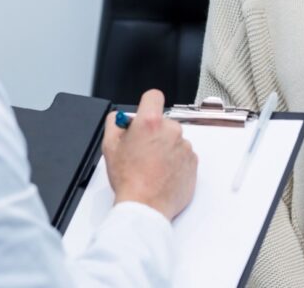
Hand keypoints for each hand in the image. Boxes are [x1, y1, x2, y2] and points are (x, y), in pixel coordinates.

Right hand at [102, 89, 197, 220]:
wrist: (145, 207)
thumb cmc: (130, 180)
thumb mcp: (110, 147)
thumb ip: (114, 124)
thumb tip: (119, 119)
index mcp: (150, 123)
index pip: (153, 96)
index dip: (147, 104)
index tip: (144, 113)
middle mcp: (171, 131)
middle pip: (163, 122)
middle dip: (154, 132)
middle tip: (142, 151)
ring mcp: (185, 146)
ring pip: (174, 139)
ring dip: (165, 148)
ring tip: (151, 166)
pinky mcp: (193, 162)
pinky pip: (183, 155)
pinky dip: (175, 161)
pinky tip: (162, 173)